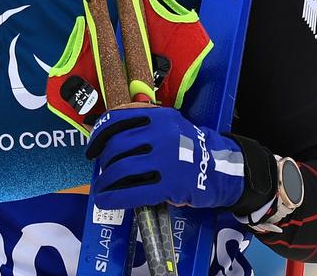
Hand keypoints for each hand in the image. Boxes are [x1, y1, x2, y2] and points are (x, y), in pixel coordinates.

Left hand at [84, 105, 244, 211]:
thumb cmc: (191, 148)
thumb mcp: (170, 125)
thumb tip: (107, 142)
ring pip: (122, 169)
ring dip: (106, 181)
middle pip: (117, 146)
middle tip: (102, 173)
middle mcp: (161, 133)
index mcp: (159, 116)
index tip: (91, 150)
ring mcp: (167, 159)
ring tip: (102, 189)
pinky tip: (106, 201)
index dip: (98, 136)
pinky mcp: (171, 185)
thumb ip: (144, 126)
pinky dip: (115, 198)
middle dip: (104, 162)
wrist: (224, 168)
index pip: (117, 120)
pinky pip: (134, 192)